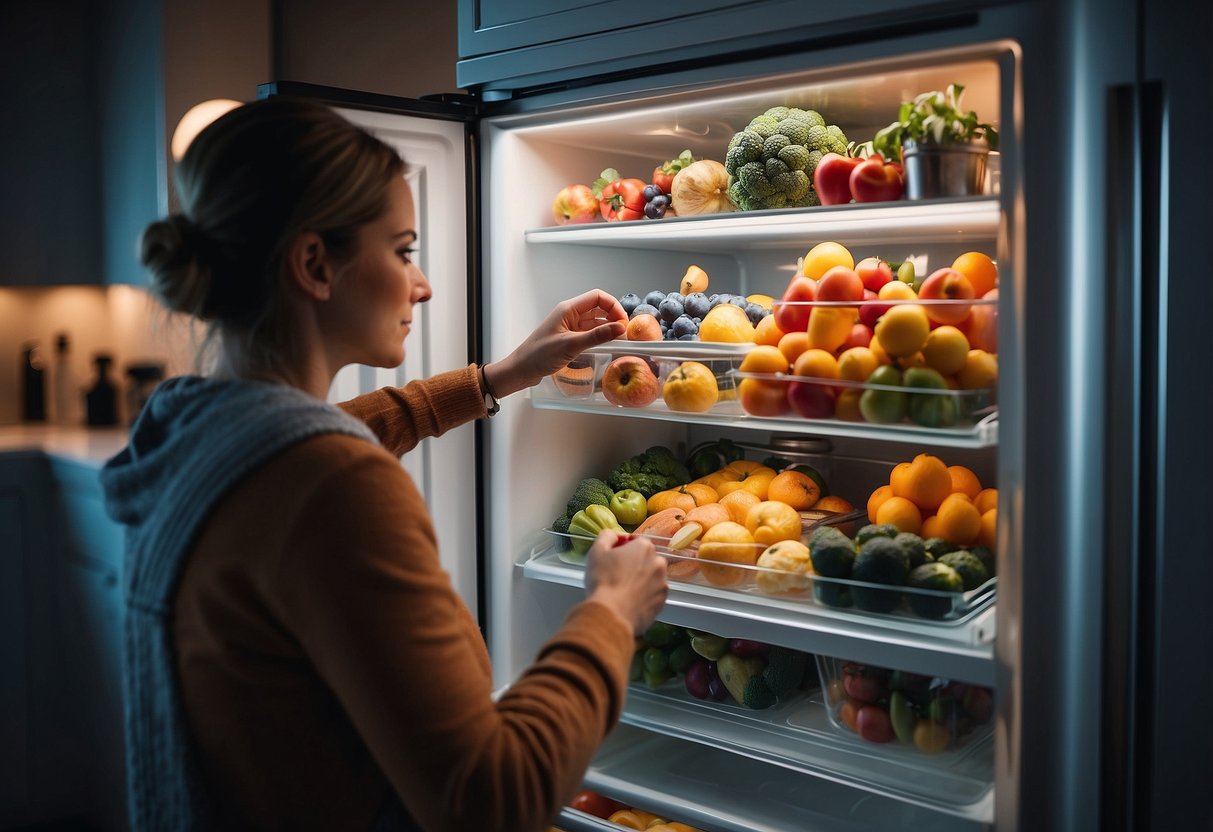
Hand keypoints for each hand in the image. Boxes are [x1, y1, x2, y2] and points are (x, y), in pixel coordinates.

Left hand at [483, 290, 625, 397]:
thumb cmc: (539, 355)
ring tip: (620, 340)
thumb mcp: (571, 345)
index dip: (613, 306)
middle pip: (598, 308)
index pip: (597, 297)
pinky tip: (607, 344)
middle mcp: (570, 314)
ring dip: (608, 328)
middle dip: (613, 317)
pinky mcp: (570, 337)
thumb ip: (597, 336)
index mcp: (568, 309)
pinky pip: (589, 332)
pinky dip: (600, 336)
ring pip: (595, 321)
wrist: (522, 370)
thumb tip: (620, 328)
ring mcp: (570, 326)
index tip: (623, 322)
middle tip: (625, 333)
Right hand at [584, 530, 667, 635]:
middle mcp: (658, 563)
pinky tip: (629, 602)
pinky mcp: (662, 603)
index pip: (634, 542)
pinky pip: (652, 595)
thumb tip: (614, 535)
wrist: (611, 615)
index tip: (611, 559)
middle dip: (633, 565)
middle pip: (644, 560)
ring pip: (650, 578)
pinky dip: (643, 597)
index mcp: (644, 547)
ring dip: (639, 581)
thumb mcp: (597, 550)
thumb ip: (607, 536)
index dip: (621, 549)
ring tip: (622, 591)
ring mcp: (662, 584)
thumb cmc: (603, 581)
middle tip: (615, 575)